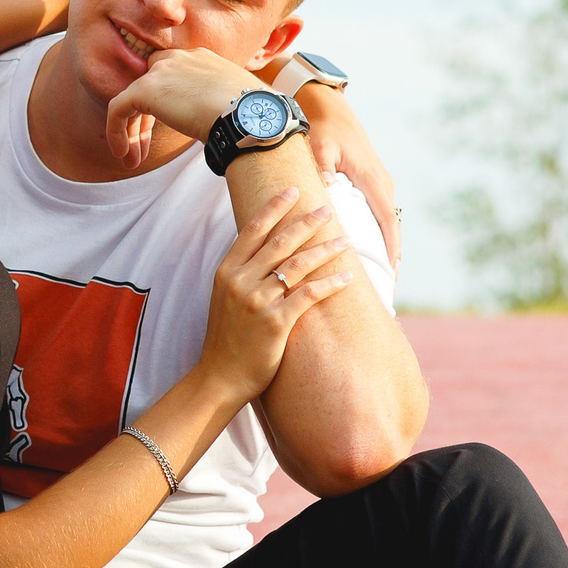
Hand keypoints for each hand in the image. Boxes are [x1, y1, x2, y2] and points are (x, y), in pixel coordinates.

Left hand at [106, 48, 261, 166]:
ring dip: (131, 131)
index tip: (167, 129)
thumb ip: (221, 104)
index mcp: (201, 59)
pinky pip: (118, 109)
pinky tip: (123, 155)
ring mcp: (161, 71)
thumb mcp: (237, 103)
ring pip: (132, 99)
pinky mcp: (145, 89)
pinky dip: (116, 132)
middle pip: (148, 85)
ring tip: (132, 160)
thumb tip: (226, 125)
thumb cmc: (253, 117)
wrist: (248, 117)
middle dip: (143, 119)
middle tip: (143, 148)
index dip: (163, 104)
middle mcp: (179, 58)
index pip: (170, 76)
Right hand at [194, 188, 355, 402]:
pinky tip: (347, 277)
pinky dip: (330, 283)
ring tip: (345, 240)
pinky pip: (309, 295)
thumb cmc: (226, 339)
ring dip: (325, 249)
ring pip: (297, 265)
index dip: (274, 207)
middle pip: (280, 242)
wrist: (220, 376)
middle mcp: (241, 281)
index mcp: (227, 271)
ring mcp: (257, 301)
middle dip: (306, 222)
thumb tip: (265, 252)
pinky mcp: (276, 322)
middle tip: (327, 208)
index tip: (292, 190)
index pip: (253, 229)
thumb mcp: (225, 298)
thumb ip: (242, 274)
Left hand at [295, 84, 399, 267]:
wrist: (331, 108)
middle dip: (392, 258)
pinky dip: (381, 235)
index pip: (387, 221)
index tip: (391, 274)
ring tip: (382, 280)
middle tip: (388, 290)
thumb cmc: (324, 128)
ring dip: (387, 248)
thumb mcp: (319, 146)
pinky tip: (373, 253)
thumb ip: (321, 167)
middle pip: (392, 228)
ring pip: (388, 222)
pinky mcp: (373, 183)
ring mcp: (380, 183)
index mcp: (372, 179)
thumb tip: (325, 185)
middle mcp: (381, 184)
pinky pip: (381, 214)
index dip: (391, 248)